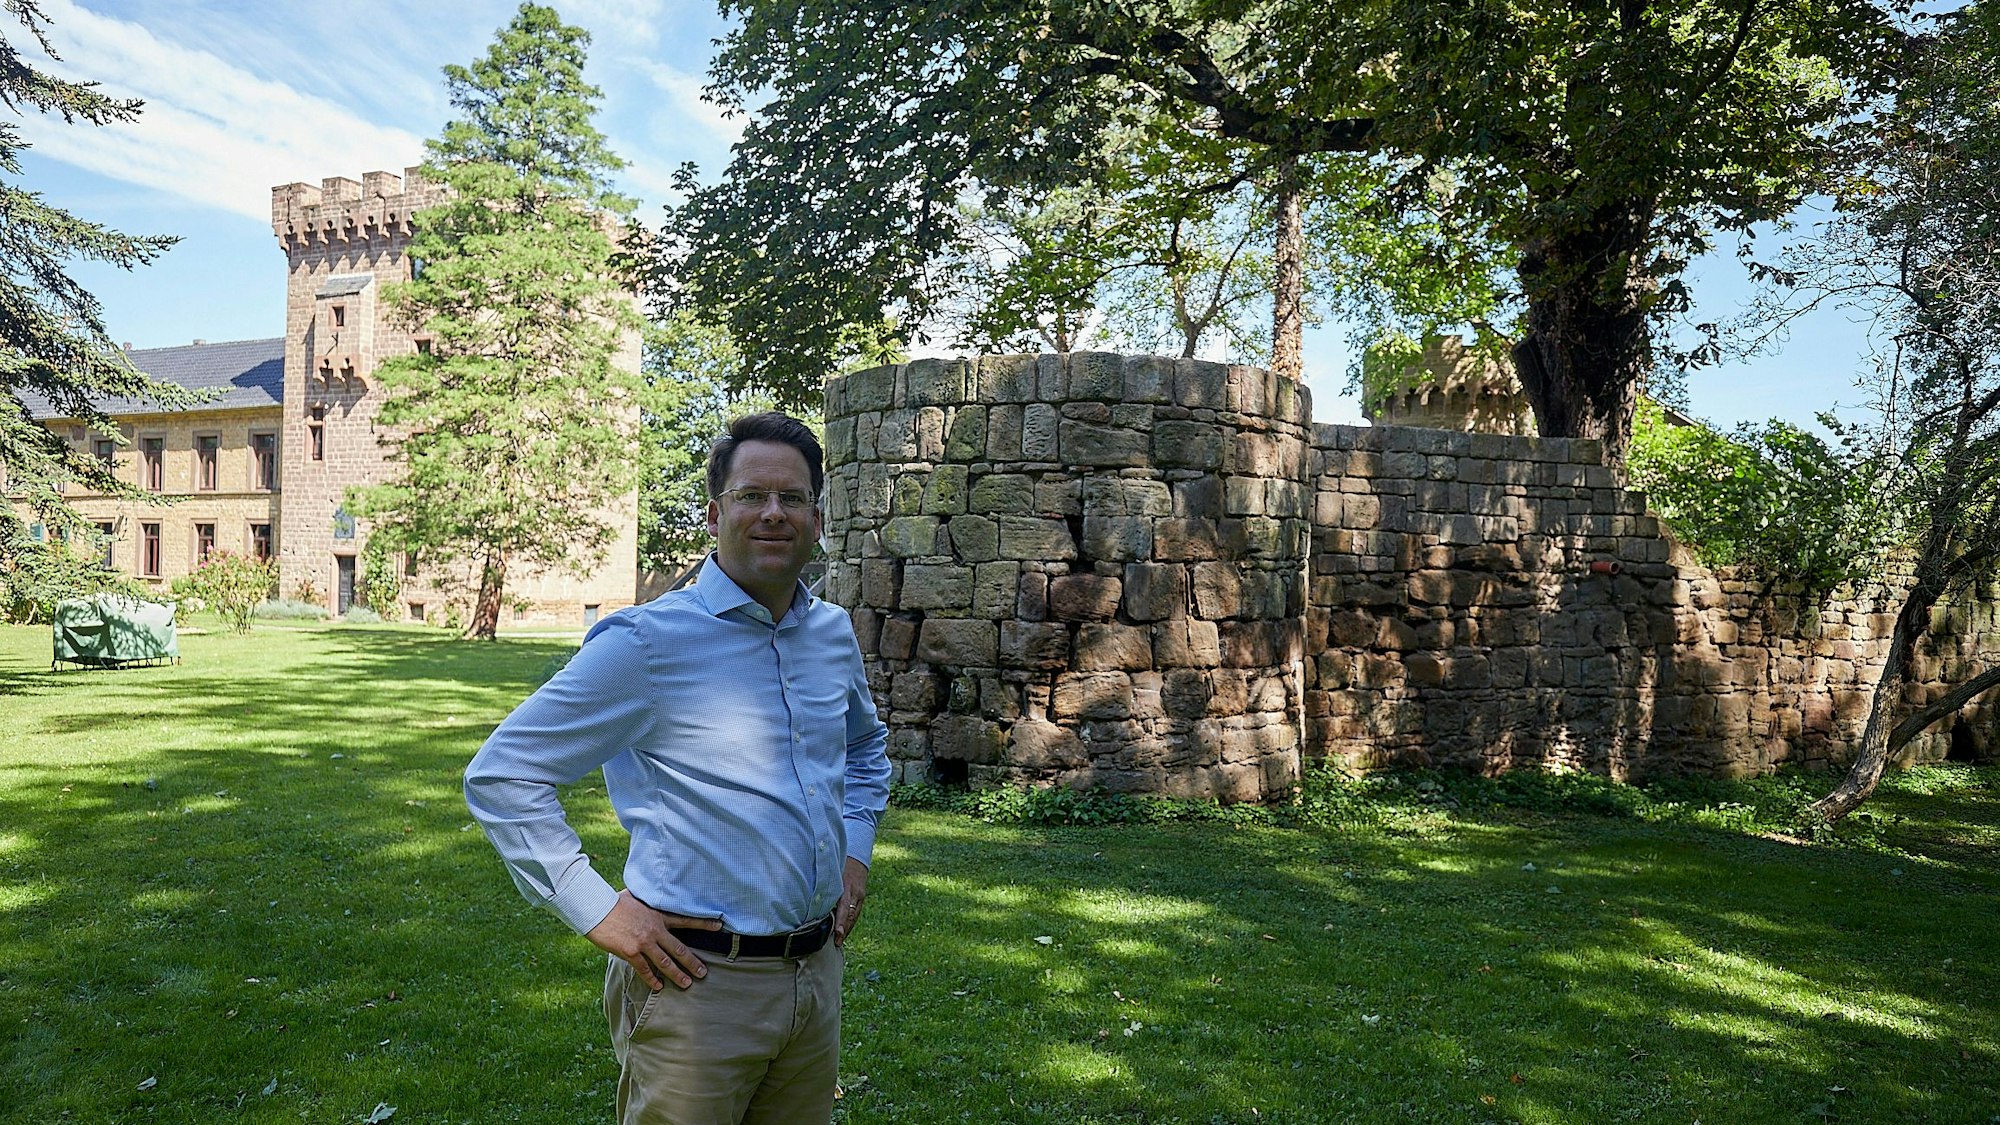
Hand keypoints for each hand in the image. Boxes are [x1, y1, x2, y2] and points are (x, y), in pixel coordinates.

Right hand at [585, 889, 720, 990]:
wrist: (597, 908)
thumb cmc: (614, 900)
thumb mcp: (636, 895)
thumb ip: (646, 899)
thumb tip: (649, 890)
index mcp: (658, 915)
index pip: (686, 919)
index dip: (703, 923)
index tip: (719, 926)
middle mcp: (655, 930)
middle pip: (679, 949)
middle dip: (693, 962)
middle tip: (704, 973)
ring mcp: (643, 942)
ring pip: (665, 962)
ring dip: (677, 974)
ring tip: (687, 984)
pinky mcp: (630, 952)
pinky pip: (644, 969)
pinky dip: (651, 979)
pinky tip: (658, 986)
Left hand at [833, 856, 868, 946]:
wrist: (857, 857)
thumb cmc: (839, 864)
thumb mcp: (832, 873)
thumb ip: (824, 887)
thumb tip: (811, 903)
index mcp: (846, 886)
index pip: (845, 908)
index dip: (841, 922)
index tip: (837, 934)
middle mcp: (855, 892)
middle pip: (851, 915)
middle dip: (844, 930)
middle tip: (836, 943)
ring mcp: (860, 895)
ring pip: (854, 916)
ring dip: (847, 929)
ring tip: (839, 941)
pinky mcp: (862, 897)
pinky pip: (856, 913)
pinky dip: (850, 922)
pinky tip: (844, 930)